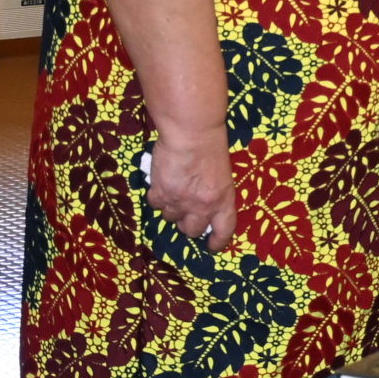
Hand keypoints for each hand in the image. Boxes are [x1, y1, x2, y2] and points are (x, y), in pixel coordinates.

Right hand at [150, 125, 235, 253]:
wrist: (191, 131)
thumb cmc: (211, 144)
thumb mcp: (222, 172)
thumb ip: (215, 192)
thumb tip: (204, 206)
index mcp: (223, 200)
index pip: (223, 231)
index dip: (217, 241)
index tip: (212, 245)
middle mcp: (202, 207)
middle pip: (192, 230)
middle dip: (188, 222)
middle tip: (186, 208)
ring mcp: (180, 202)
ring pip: (170, 218)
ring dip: (171, 207)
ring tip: (174, 187)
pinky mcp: (161, 193)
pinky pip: (155, 204)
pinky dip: (157, 196)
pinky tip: (162, 181)